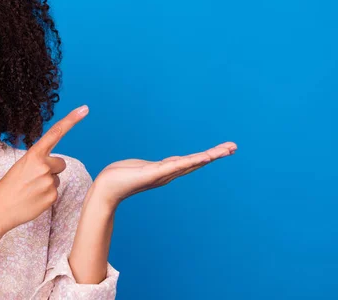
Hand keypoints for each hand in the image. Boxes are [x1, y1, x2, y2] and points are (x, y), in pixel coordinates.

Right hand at [0, 105, 89, 233]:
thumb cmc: (9, 186)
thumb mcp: (21, 166)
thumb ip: (39, 161)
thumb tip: (56, 165)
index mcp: (33, 154)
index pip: (56, 133)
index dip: (72, 120)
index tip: (85, 109)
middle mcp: (43, 165)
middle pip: (61, 163)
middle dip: (51, 169)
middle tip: (33, 179)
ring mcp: (49, 182)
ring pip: (57, 179)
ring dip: (47, 184)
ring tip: (30, 190)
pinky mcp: (52, 196)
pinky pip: (55, 192)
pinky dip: (46, 196)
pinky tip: (33, 199)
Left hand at [94, 142, 237, 208]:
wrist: (104, 190)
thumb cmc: (118, 178)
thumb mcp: (139, 167)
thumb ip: (153, 167)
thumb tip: (160, 166)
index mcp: (164, 170)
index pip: (189, 161)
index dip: (206, 156)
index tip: (223, 149)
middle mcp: (167, 174)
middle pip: (195, 162)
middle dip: (215, 154)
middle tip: (234, 147)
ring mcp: (162, 174)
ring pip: (189, 163)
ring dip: (208, 156)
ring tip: (225, 150)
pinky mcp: (153, 174)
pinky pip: (175, 166)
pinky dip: (190, 161)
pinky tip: (202, 158)